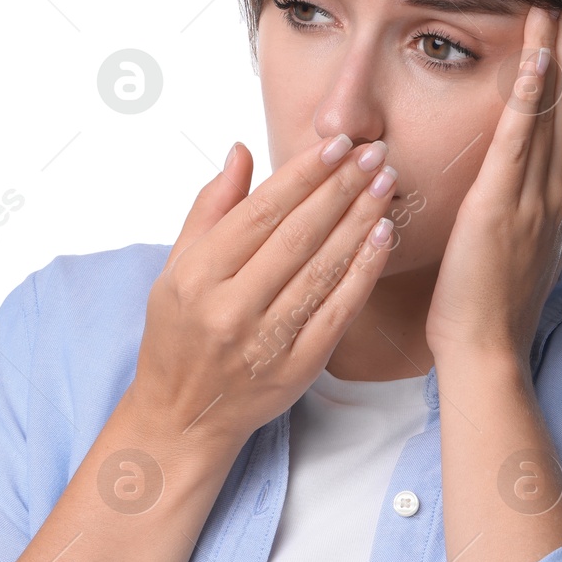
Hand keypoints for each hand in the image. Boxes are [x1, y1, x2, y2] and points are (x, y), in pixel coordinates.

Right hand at [130, 135, 398, 450]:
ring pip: (322, 270)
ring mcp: (265, 341)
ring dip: (360, 222)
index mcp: (197, 276)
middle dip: (341, 188)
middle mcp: (230, 307)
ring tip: (386, 186)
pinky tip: (383, 237)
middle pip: (297, 236)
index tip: (337, 144)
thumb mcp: (175, 268)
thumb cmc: (179, 334)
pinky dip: (364, 272)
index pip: (260, 212)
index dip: (303, 174)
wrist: (182, 417)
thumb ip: (209, 208)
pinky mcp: (296, 369)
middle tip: (375, 154)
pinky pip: (338, 312)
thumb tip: (241, 152)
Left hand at [424, 4, 561, 366]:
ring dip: (559, 55)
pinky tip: (537, 55)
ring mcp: (536, 197)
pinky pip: (519, 139)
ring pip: (553, 112)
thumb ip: (554, 217)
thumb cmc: (494, 306)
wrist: (485, 350)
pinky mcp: (503, 205)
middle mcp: (559, 191)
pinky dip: (531, 95)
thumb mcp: (535, 251)